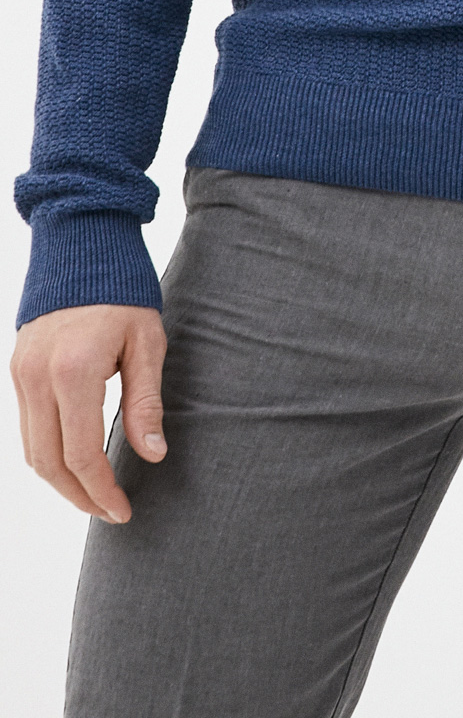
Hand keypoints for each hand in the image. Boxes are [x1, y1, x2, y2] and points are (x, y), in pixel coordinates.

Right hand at [11, 305, 167, 521]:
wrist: (82, 243)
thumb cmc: (123, 289)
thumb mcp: (147, 341)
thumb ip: (146, 401)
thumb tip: (152, 455)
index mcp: (73, 371)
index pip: (80, 454)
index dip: (101, 491)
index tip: (123, 511)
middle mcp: (37, 378)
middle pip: (48, 463)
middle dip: (79, 496)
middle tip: (110, 511)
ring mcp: (21, 374)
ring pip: (31, 451)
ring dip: (60, 480)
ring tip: (94, 493)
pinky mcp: (17, 369)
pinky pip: (27, 427)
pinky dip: (48, 452)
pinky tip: (74, 460)